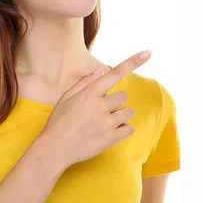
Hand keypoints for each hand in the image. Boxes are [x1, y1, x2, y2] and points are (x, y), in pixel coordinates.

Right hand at [40, 50, 151, 166]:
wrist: (54, 149)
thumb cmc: (59, 122)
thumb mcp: (67, 97)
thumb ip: (85, 82)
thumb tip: (101, 68)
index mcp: (90, 93)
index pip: (115, 73)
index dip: (133, 62)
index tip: (148, 53)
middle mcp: (100, 105)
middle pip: (124, 96)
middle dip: (116, 102)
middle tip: (102, 111)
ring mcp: (107, 123)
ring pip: (128, 112)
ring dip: (120, 116)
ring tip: (104, 123)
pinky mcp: (111, 139)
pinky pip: (129, 129)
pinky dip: (123, 130)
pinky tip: (109, 133)